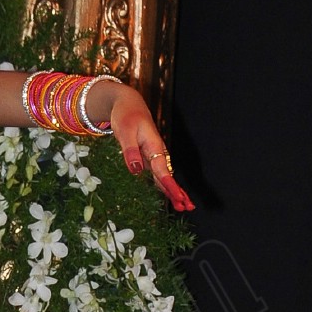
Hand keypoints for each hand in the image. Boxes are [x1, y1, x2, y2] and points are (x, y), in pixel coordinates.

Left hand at [107, 83, 193, 212]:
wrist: (128, 103)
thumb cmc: (126, 115)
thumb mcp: (124, 131)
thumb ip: (129, 150)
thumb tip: (135, 170)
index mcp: (153, 145)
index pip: (162, 170)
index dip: (169, 185)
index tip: (177, 198)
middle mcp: (156, 152)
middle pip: (168, 175)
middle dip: (177, 192)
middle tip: (187, 207)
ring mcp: (153, 155)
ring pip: (164, 176)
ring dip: (174, 191)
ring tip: (184, 206)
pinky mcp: (148, 157)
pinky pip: (158, 174)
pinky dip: (164, 185)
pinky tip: (171, 195)